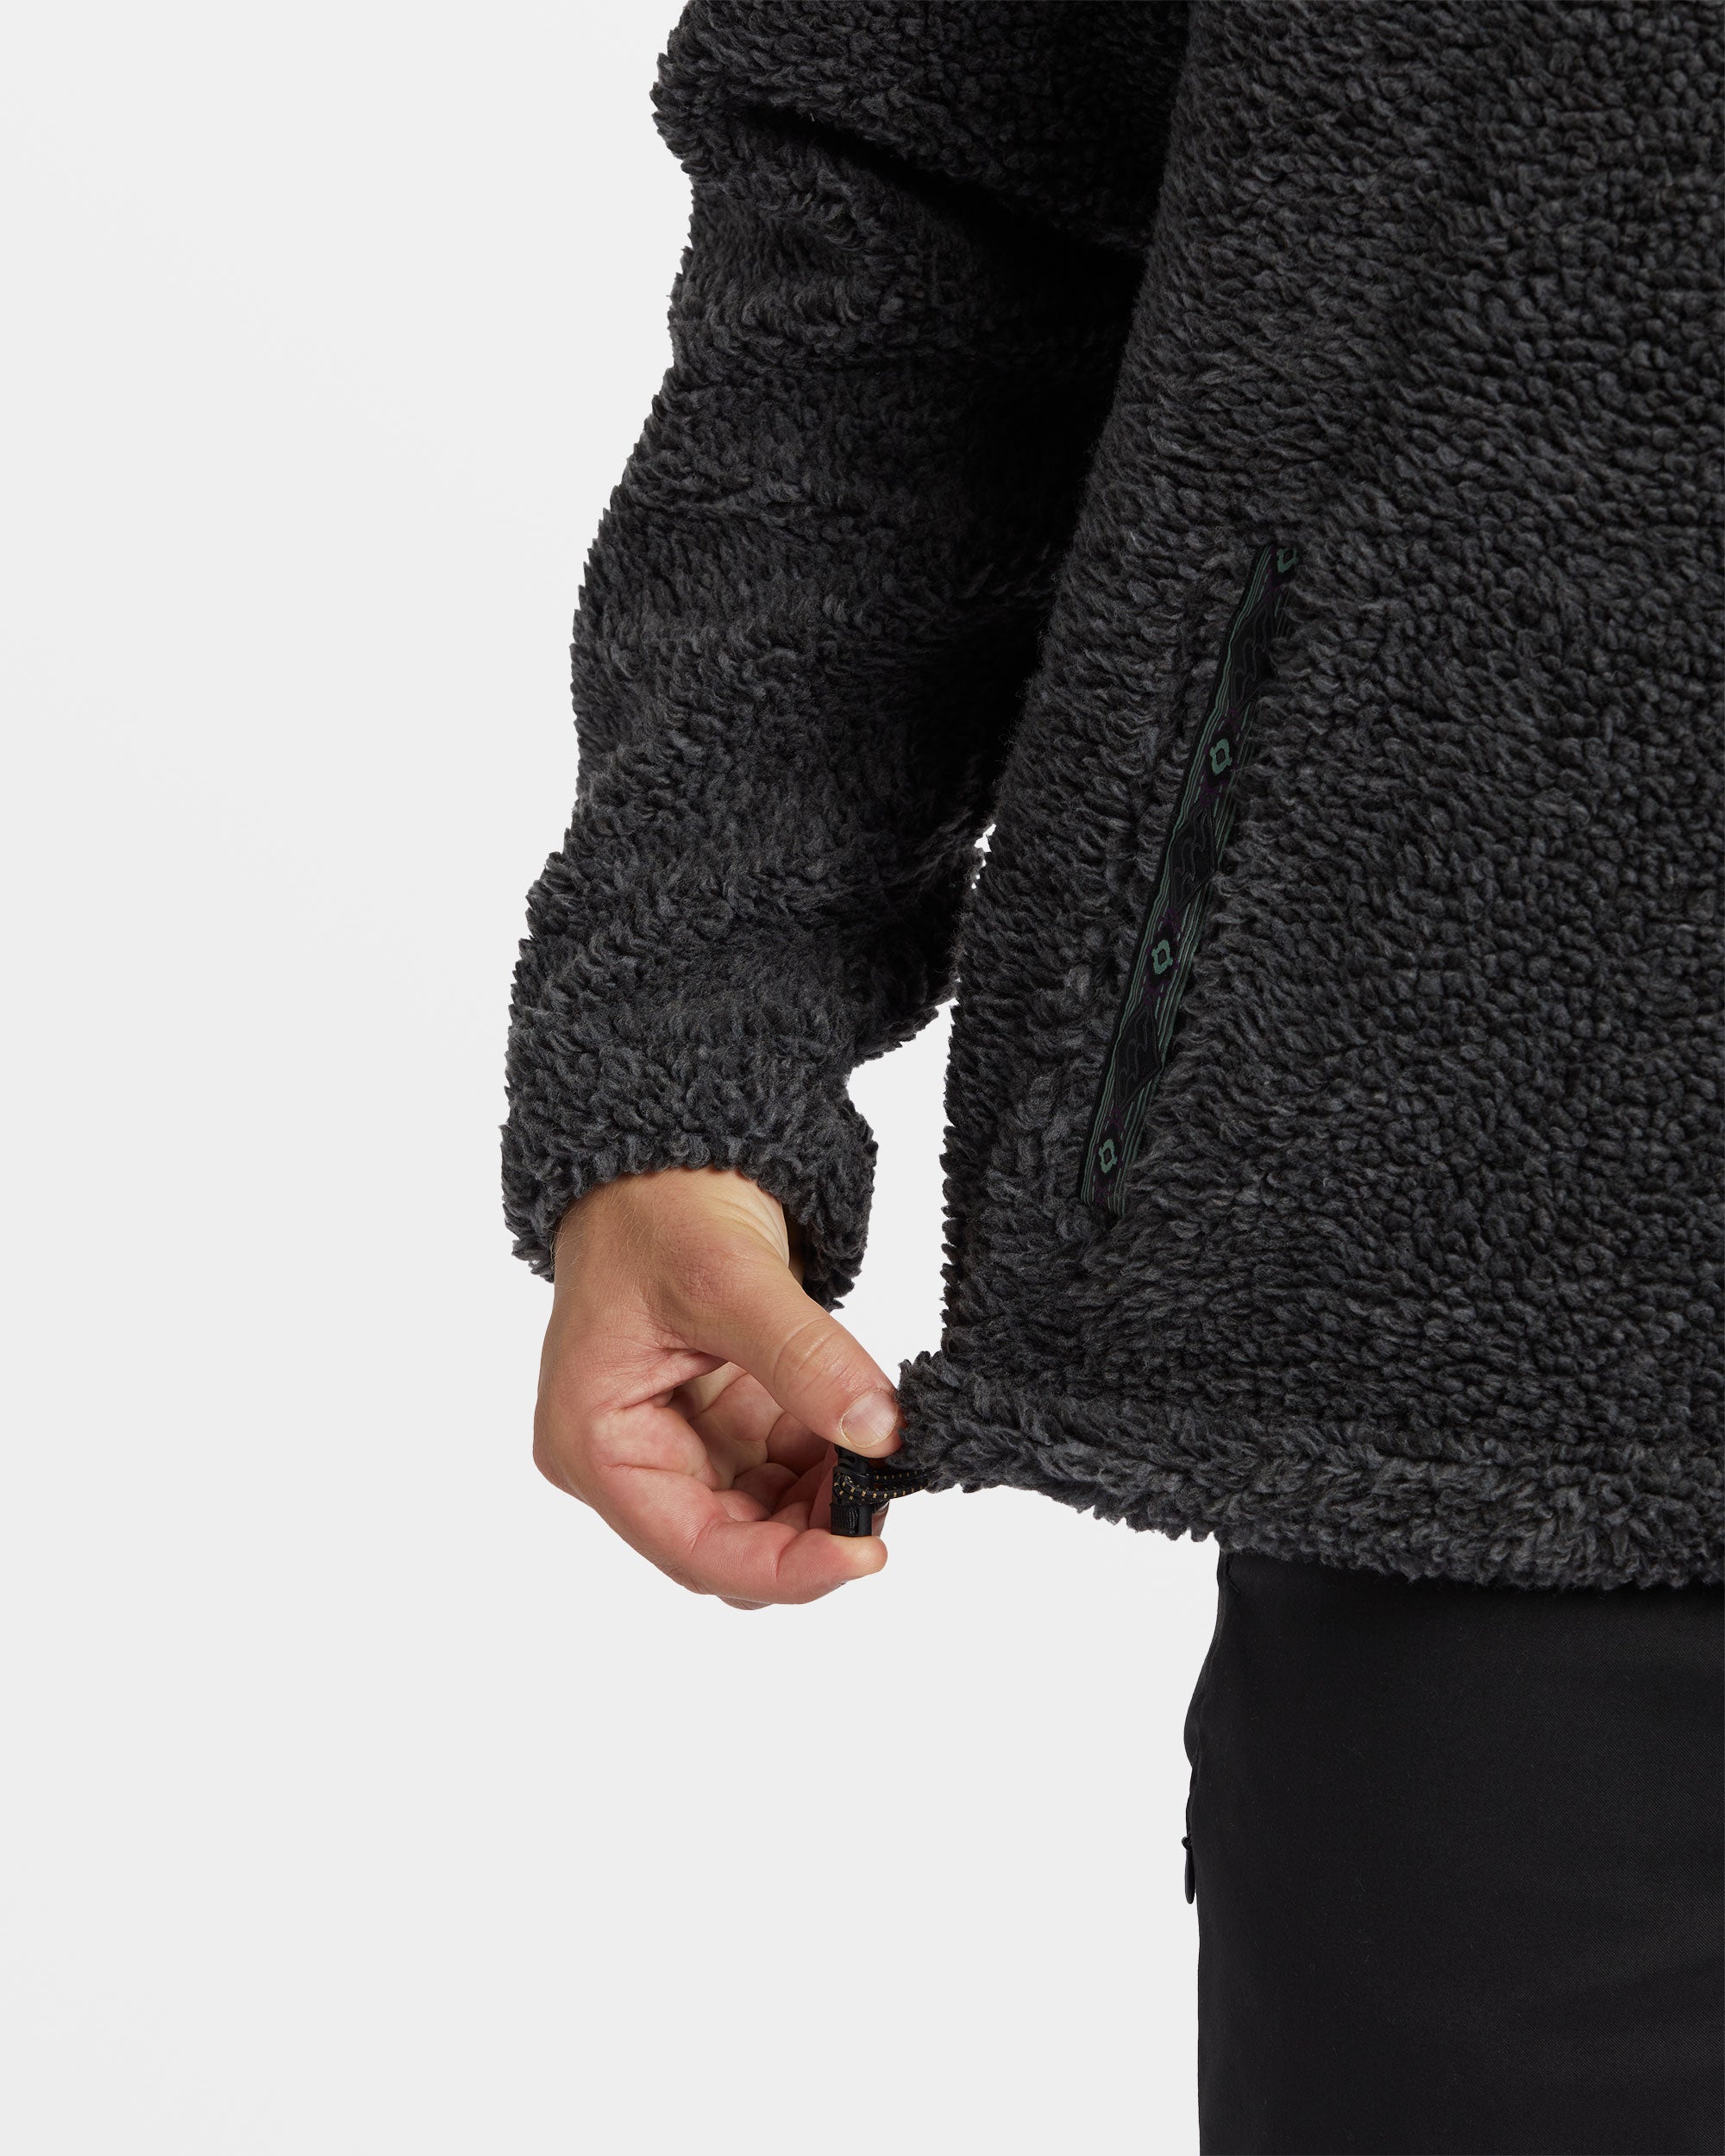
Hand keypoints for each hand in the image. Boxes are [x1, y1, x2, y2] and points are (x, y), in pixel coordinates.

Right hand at [533, 1165, 902, 1607]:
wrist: (665, 1150)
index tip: (864, 1556)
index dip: (782, 1567)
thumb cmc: (659, 1205)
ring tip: (878, 1447)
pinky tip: (859, 1424)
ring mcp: (671, 1440)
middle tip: (886, 1493)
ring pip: (760, 1515)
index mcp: (595, 1443)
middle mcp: (624, 1458)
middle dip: (810, 1530)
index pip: (693, 1547)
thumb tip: (881, 1435)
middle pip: (729, 1543)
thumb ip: (806, 1360)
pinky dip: (826, 1458)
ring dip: (824, 1496)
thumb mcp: (731, 1280)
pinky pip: (776, 1469)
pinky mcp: (712, 1418)